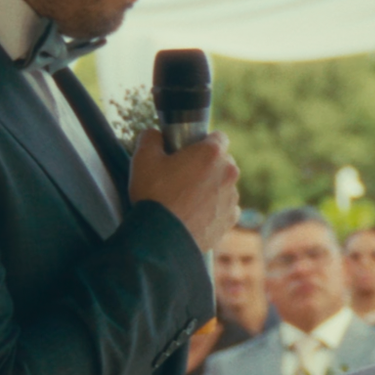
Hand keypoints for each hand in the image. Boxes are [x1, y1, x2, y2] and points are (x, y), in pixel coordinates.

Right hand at [129, 130, 239, 251]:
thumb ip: (150, 137)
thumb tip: (155, 134)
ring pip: (224, 184)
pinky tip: (194, 213)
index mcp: (211, 153)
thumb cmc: (154, 196)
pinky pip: (225, 206)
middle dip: (206, 165)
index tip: (189, 151)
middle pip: (222, 161)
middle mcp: (228, 172)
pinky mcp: (230, 218)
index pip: (218, 136)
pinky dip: (213, 208)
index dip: (202, 141)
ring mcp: (232, 197)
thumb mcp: (142, 158)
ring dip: (211, 186)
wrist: (162, 239)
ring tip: (186, 198)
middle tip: (183, 175)